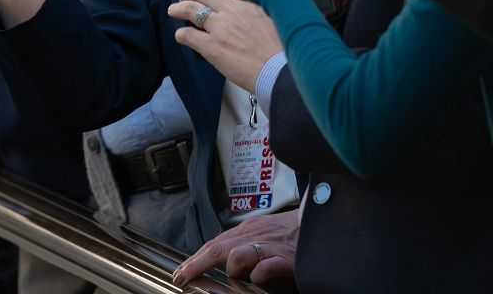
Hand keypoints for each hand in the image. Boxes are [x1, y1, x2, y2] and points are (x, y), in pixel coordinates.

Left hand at [167, 0, 281, 91]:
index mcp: (247, 6)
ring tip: (173, 10)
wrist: (280, 70)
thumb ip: (256, 14)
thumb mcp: (273, 22)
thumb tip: (250, 13)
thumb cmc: (281, 51)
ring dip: (177, 8)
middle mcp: (231, 12)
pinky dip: (180, 34)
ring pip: (189, 10)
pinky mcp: (211, 46)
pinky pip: (187, 34)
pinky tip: (181, 36)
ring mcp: (219, 29)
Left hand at [171, 207, 298, 285]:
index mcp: (246, 229)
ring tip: (237, 277)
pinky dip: (258, 276)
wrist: (321, 222)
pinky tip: (259, 280)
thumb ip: (243, 243)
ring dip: (232, 269)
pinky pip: (265, 268)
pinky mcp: (287, 258)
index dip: (194, 258)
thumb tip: (223, 260)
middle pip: (217, 249)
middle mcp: (254, 235)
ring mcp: (270, 246)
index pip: (213, 243)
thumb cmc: (291, 230)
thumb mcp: (263, 231)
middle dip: (196, 265)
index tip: (180, 271)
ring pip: (236, 256)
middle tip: (183, 277)